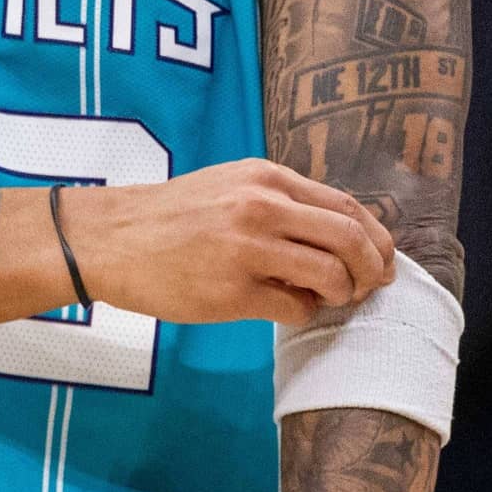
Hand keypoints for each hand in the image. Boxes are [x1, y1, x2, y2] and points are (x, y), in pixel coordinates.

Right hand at [67, 162, 394, 326]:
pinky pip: (295, 308)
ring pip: (331, 274)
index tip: (381, 258)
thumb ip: (280, 201)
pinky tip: (286, 308)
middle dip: (373, 268)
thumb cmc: (170, 217)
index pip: (346, 205)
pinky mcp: (232, 291)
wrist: (110, 239)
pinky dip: (303, 313)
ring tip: (325, 298)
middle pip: (350, 237)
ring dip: (341, 294)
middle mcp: (262, 207)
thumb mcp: (229, 186)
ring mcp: (248, 249)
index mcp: (266, 178)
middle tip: (371, 287)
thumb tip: (337, 234)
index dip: (376, 237)